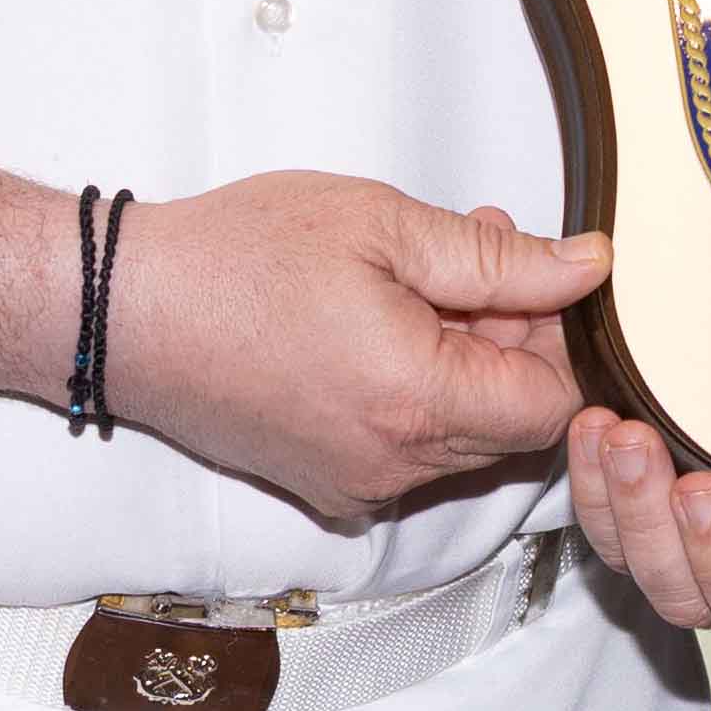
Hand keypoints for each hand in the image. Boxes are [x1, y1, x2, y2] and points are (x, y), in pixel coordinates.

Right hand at [107, 174, 605, 522]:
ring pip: (458, 441)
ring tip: (414, 282)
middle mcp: (391, 466)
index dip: (555, 340)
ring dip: (460, 367)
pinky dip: (410, 397)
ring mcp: (353, 484)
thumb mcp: (385, 226)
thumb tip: (585, 269)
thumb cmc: (236, 259)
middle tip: (467, 262)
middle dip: (510, 346)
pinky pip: (404, 454)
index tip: (525, 283)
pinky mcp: (320, 485)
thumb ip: (499, 258)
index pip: (552, 406)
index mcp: (418, 402)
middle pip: (509, 429)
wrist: (124, 311)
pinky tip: (375, 328)